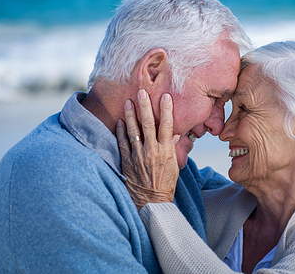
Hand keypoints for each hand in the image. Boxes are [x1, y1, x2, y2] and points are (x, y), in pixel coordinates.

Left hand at [116, 89, 179, 210]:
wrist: (152, 202)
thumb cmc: (165, 184)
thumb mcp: (174, 166)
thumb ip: (173, 148)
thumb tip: (174, 134)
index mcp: (166, 151)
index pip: (167, 126)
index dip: (166, 110)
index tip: (165, 97)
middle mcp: (152, 151)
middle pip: (148, 124)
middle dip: (145, 107)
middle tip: (142, 92)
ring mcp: (138, 156)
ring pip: (133, 131)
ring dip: (130, 115)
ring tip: (128, 102)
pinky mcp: (127, 162)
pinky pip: (122, 144)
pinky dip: (120, 132)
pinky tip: (120, 121)